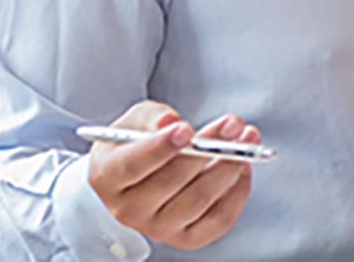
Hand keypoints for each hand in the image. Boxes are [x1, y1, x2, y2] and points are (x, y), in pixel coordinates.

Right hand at [87, 100, 258, 250]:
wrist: (137, 178)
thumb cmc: (137, 144)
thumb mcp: (136, 121)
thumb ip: (151, 117)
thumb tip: (169, 121)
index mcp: (107, 176)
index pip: (133, 165)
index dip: (161, 147)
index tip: (187, 129)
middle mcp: (128, 209)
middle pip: (171, 181)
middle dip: (207, 148)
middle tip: (232, 124)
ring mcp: (157, 228)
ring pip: (198, 201)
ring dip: (228, 167)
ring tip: (247, 140)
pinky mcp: (185, 237)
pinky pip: (217, 221)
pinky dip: (236, 193)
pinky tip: (243, 167)